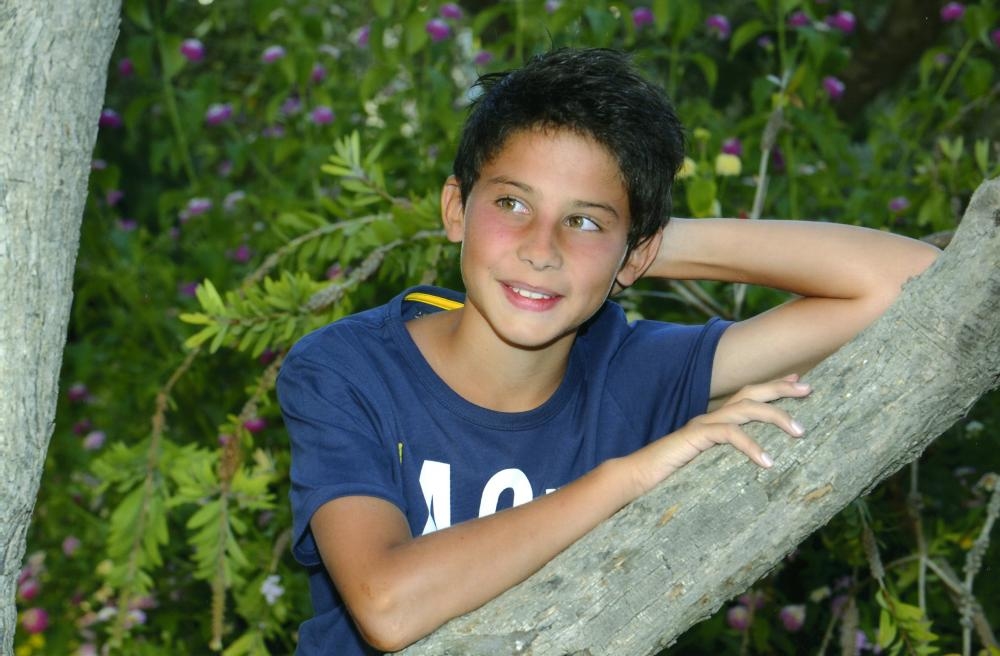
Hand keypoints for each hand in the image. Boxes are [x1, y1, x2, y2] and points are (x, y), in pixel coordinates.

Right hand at [628, 374, 810, 492]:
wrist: (638, 477)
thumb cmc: (671, 475)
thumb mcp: (708, 465)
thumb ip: (727, 461)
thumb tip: (759, 469)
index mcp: (715, 421)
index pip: (748, 395)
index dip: (774, 386)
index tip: (799, 381)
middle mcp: (711, 417)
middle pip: (751, 392)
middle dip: (781, 389)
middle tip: (808, 389)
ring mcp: (703, 424)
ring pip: (745, 409)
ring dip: (776, 416)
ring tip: (800, 432)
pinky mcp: (695, 437)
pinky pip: (729, 434)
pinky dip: (751, 446)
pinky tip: (768, 462)